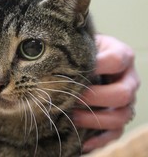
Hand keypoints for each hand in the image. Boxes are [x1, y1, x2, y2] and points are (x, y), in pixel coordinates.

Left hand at [73, 34, 139, 152]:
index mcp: (122, 56)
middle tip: (72, 97)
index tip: (75, 71)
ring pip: (121, 116)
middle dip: (94, 98)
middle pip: (122, 93)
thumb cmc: (81, 52)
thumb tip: (58, 62)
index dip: (96, 67)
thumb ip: (78, 50)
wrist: (83, 61)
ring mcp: (126, 100)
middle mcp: (128, 79)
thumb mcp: (82, 44)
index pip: (116, 60)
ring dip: (95, 119)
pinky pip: (116, 133)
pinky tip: (82, 141)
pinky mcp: (118, 116)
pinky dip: (99, 139)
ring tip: (72, 116)